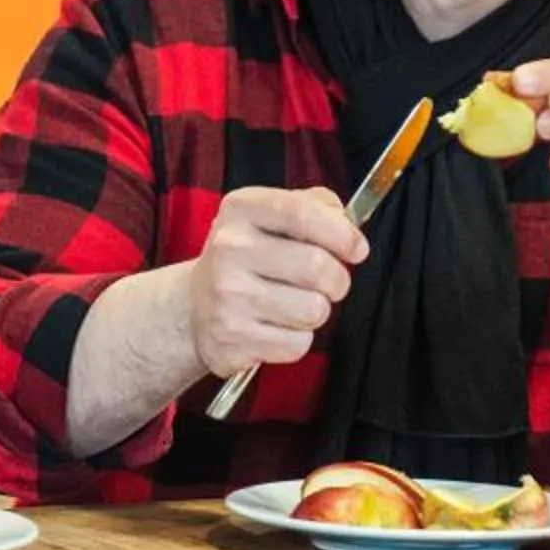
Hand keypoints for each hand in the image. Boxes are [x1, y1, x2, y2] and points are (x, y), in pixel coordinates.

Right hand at [186, 187, 365, 380]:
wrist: (192, 309)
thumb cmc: (244, 259)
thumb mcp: (266, 217)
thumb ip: (310, 205)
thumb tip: (345, 221)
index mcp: (241, 210)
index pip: (303, 213)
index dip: (342, 233)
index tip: (357, 249)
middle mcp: (229, 249)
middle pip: (317, 267)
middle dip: (337, 280)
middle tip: (329, 283)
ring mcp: (228, 296)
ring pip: (313, 310)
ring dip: (316, 311)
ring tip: (296, 304)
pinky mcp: (233, 339)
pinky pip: (297, 344)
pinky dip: (297, 340)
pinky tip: (277, 327)